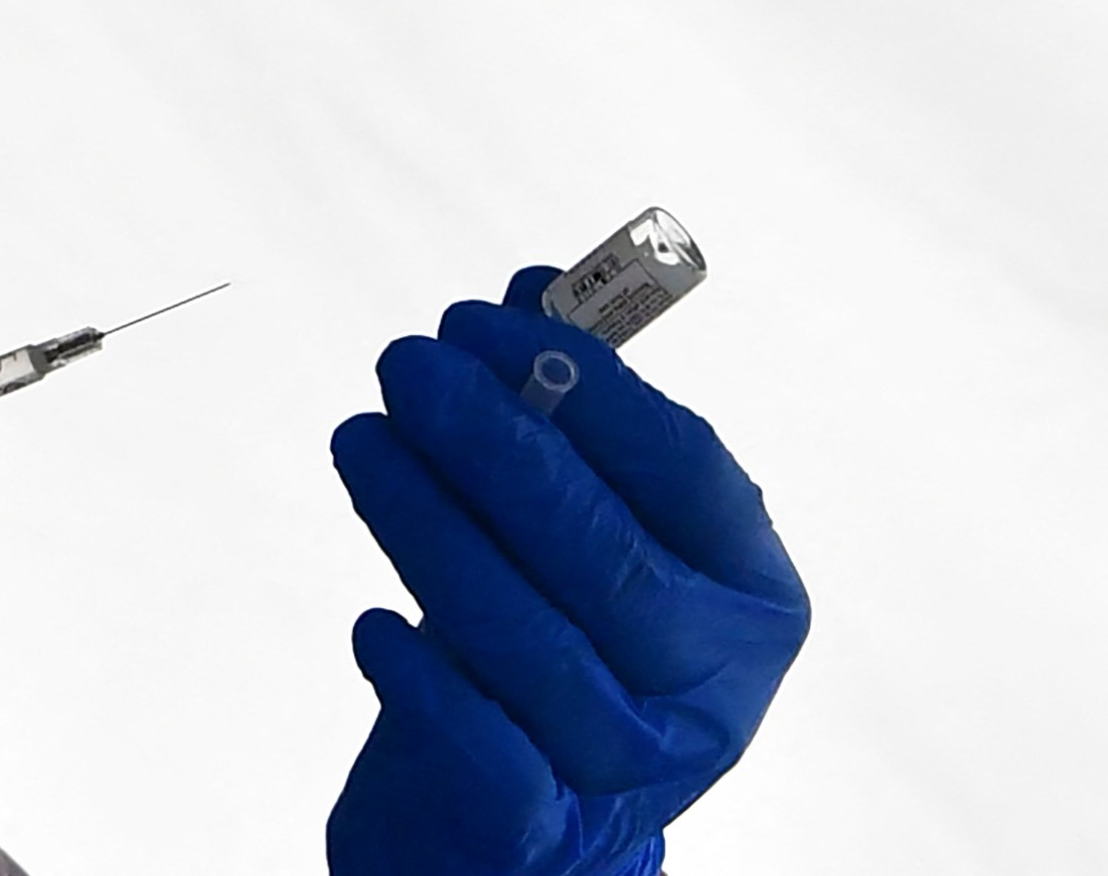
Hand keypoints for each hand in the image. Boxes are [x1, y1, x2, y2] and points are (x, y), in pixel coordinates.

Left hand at [326, 270, 808, 875]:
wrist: (508, 838)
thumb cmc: (542, 656)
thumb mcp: (573, 538)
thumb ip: (563, 420)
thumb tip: (531, 287)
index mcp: (748, 593)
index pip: (683, 473)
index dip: (586, 386)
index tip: (478, 318)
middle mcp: (709, 684)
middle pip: (604, 554)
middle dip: (496, 447)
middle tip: (407, 363)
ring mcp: (628, 765)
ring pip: (531, 638)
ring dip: (431, 528)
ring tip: (359, 441)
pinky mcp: (536, 831)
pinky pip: (481, 748)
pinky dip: (423, 681)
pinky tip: (373, 624)